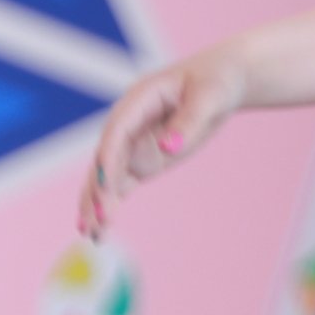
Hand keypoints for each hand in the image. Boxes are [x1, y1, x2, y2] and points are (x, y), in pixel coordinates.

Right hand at [75, 44, 247, 243]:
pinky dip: (111, 204)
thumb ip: (188, 121)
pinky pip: (122, 183)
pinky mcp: (144, 157)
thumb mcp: (209, 97)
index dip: (108, 159)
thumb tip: (168, 148)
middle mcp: (129, 122)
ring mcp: (135, 141)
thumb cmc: (216, 81)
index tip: (104, 187)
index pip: (117, 131)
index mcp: (140, 99)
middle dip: (98, 189)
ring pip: (109, 176)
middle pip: (106, 158)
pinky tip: (101, 229)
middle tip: (96, 221)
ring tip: (91, 234)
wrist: (223, 80)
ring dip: (97, 203)